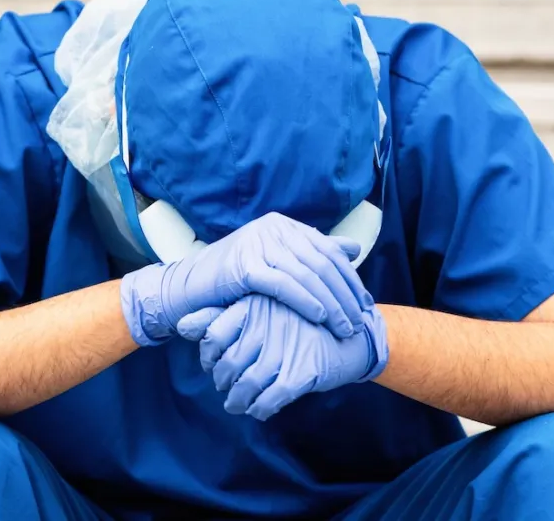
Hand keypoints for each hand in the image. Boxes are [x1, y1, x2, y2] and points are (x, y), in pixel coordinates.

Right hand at [120, 212, 372, 346]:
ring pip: (307, 274)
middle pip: (321, 263)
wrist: (189, 289)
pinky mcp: (245, 265)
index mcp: (282, 225)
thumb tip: (352, 249)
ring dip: (331, 303)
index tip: (365, 305)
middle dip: (344, 294)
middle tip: (359, 321)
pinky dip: (306, 301)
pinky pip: (284, 285)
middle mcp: (272, 228)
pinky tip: (320, 317)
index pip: (327, 251)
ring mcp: (257, 244)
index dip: (349, 279)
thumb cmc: (234, 281)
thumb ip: (313, 254)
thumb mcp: (276, 263)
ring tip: (344, 326)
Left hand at [177, 296, 388, 419]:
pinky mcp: (302, 372)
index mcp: (253, 305)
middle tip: (226, 387)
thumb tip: (180, 325)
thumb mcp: (259, 310)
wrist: (351, 335)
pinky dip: (260, 408)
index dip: (209, 356)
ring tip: (237, 403)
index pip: (213, 335)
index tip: (214, 364)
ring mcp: (285, 348)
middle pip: (228, 364)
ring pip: (247, 385)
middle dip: (223, 382)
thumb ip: (217, 316)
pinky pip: (270, 399)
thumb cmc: (298, 322)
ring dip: (238, 401)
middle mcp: (266, 324)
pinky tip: (259, 408)